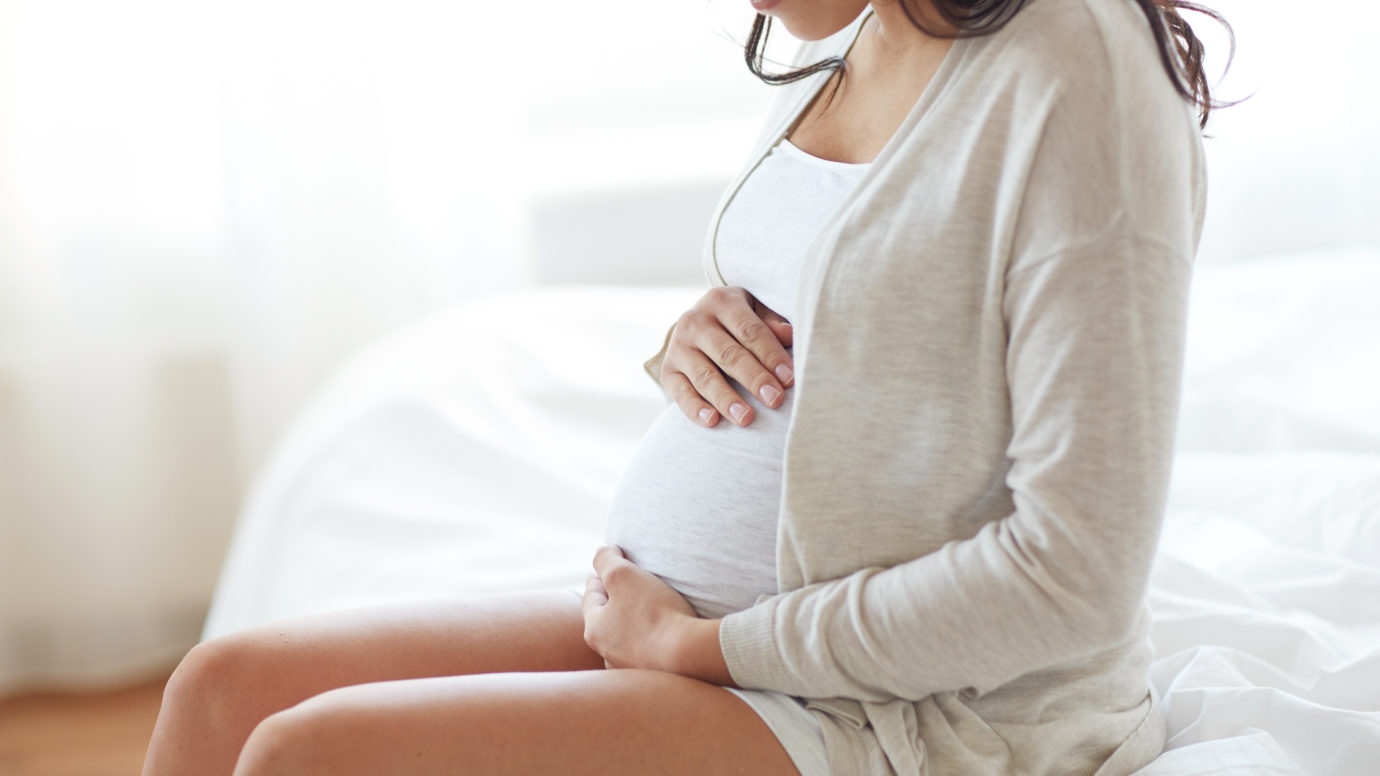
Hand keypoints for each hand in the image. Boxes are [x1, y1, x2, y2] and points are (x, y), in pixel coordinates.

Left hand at [580, 545, 697, 671]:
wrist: (688, 653)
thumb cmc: (653, 612)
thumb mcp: (622, 575)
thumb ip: (606, 560)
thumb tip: (601, 551)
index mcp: (594, 629)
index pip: (592, 595)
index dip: (599, 576)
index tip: (608, 566)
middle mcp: (607, 653)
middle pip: (607, 618)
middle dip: (615, 600)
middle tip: (627, 585)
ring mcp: (630, 668)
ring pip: (626, 638)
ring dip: (633, 623)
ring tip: (647, 609)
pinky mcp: (653, 675)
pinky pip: (647, 652)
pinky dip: (651, 640)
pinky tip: (663, 634)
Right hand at [659, 286, 793, 427]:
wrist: (699, 325)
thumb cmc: (739, 321)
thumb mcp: (756, 311)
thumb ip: (771, 322)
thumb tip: (790, 336)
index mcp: (721, 302)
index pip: (749, 331)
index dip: (771, 355)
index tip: (789, 378)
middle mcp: (695, 321)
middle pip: (728, 354)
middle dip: (753, 378)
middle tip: (774, 399)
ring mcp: (678, 346)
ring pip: (705, 376)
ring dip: (726, 399)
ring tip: (746, 418)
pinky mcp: (668, 370)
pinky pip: (680, 392)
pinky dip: (695, 408)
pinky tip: (712, 421)